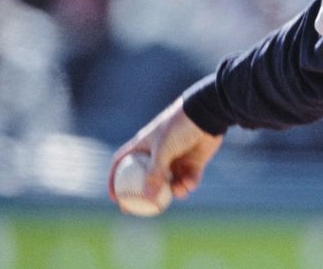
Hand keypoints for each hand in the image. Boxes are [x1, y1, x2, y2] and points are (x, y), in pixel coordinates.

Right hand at [107, 96, 223, 209]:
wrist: (208, 113)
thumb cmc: (179, 126)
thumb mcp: (162, 149)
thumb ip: (154, 173)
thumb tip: (147, 198)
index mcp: (143, 145)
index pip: (122, 162)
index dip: (115, 179)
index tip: (114, 197)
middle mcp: (158, 154)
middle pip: (145, 178)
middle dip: (143, 195)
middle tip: (142, 210)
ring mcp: (176, 159)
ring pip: (169, 182)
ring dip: (173, 191)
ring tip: (177, 191)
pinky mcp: (193, 162)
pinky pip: (188, 179)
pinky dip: (188, 184)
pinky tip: (189, 184)